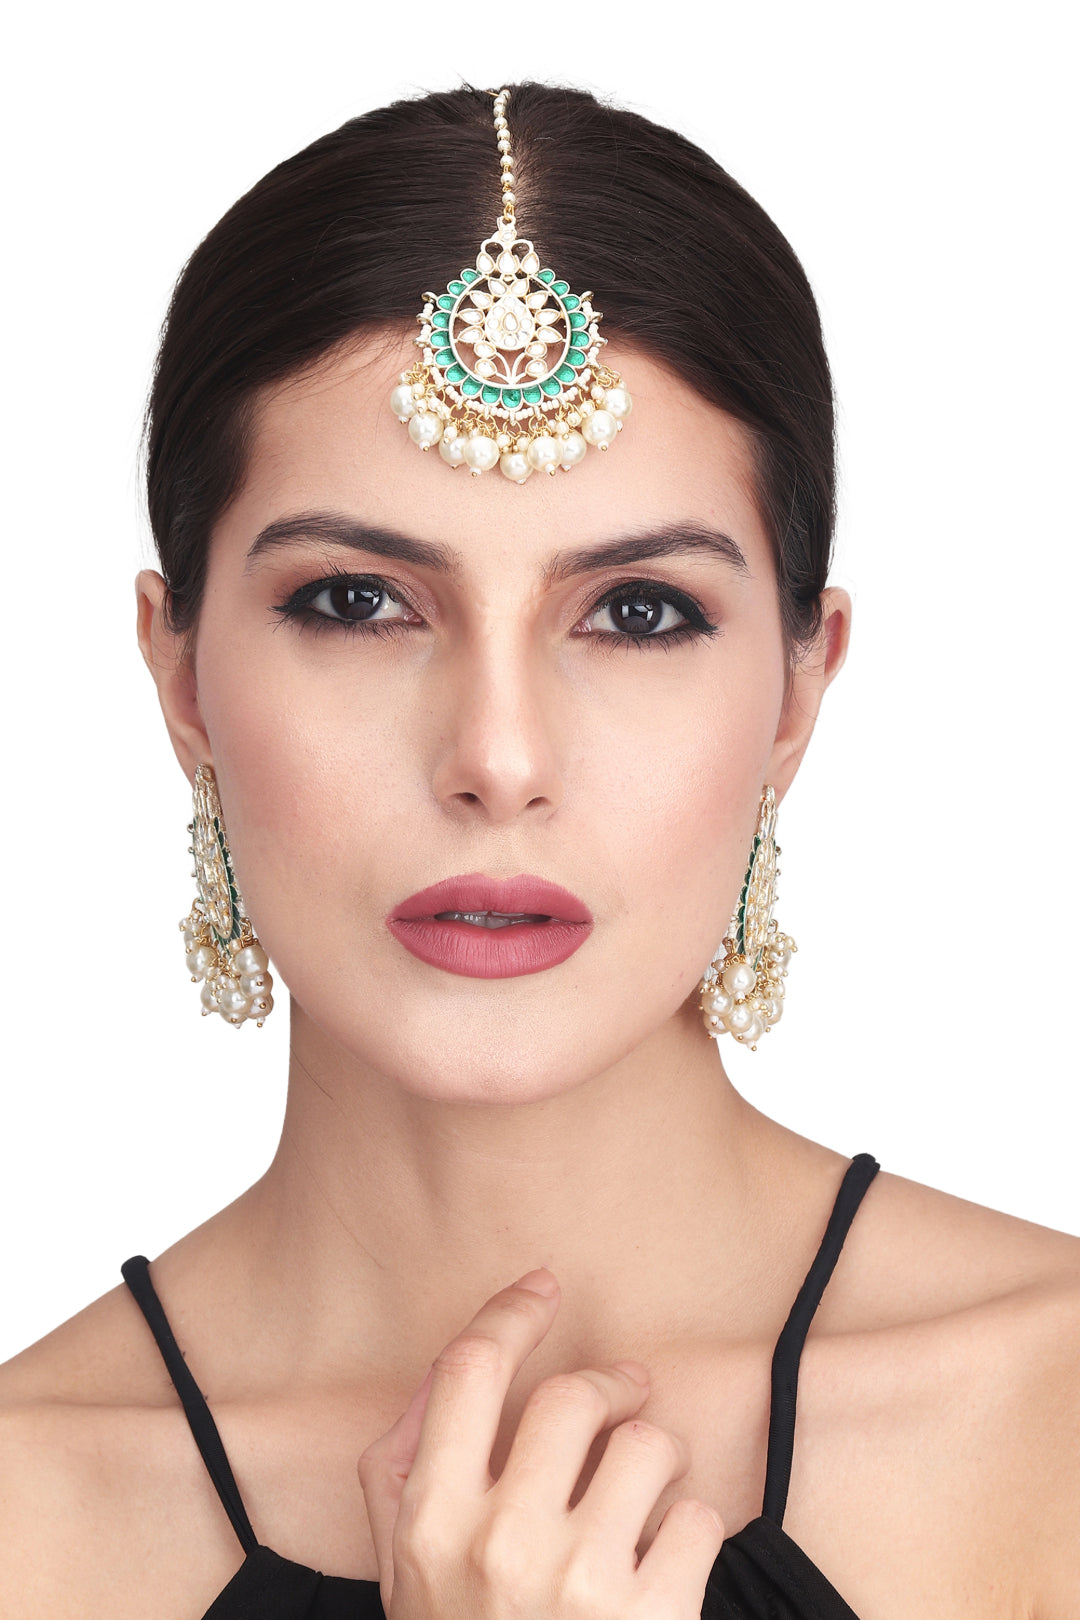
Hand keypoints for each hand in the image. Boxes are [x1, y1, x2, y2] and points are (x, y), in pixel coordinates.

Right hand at [358, 1268, 723, 1618]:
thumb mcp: (402, 1575)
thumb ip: (404, 1469)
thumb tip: (453, 1367)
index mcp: (431, 1522)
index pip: (469, 1370)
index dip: (512, 1311)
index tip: (544, 1286)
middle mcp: (499, 1541)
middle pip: (573, 1395)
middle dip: (614, 1386)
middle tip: (628, 1399)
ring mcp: (579, 1583)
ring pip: (649, 1447)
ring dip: (658, 1464)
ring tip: (643, 1505)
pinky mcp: (654, 1618)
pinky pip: (701, 1517)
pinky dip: (694, 1532)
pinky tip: (666, 1570)